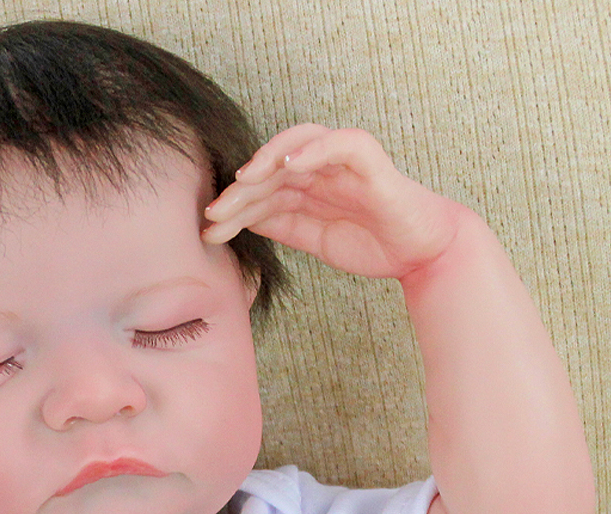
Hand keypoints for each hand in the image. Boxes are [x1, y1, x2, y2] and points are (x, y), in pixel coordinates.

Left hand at [202, 124, 459, 280]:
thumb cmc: (372, 243)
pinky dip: (313, 150)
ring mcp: (344, 161)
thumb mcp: (313, 240)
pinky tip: (286, 168)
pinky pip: (339, 144)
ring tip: (242, 182)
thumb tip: (243, 221)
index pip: (262, 190)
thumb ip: (282, 226)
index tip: (209, 230)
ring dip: (267, 162)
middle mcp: (321, 168)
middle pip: (271, 168)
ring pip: (298, 146)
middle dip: (239, 191)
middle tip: (212, 212)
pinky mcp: (369, 160)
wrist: (420, 253)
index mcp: (308, 186)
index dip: (234, 208)